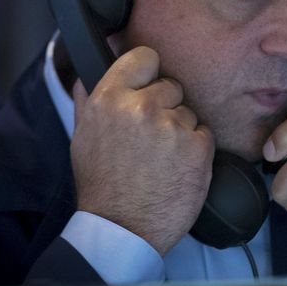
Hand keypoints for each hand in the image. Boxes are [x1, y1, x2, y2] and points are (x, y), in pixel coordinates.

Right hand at [71, 46, 213, 255]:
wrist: (122, 229)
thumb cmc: (102, 185)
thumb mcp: (82, 136)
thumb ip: (90, 97)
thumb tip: (96, 63)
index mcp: (109, 99)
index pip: (144, 56)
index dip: (149, 71)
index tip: (149, 83)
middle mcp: (141, 107)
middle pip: (171, 86)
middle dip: (165, 107)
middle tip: (150, 138)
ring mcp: (172, 127)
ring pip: (189, 112)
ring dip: (180, 131)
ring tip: (161, 158)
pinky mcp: (198, 147)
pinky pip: (204, 134)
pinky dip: (195, 150)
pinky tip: (177, 168)